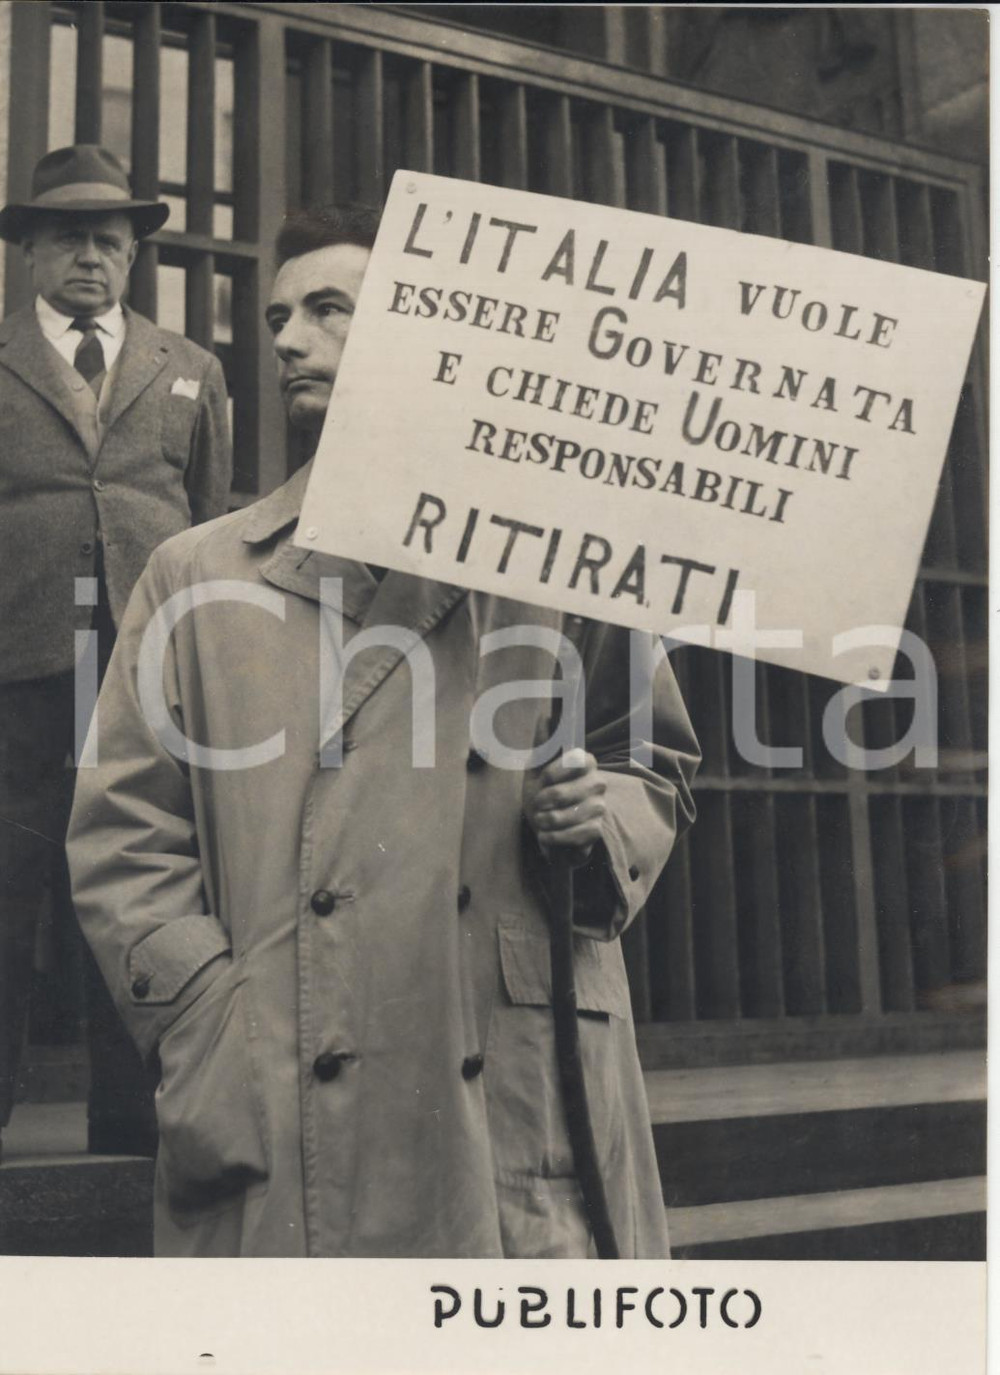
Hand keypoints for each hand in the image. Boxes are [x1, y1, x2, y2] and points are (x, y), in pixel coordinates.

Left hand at [523, 747, 606, 865]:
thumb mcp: (535, 770)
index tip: (542, 781)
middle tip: (537, 805)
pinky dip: (553, 837)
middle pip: (563, 792)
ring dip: (545, 821)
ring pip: (565, 816)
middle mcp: (597, 783)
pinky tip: (546, 836)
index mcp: (585, 762)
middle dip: (541, 802)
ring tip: (541, 821)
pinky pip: (572, 835)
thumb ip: (541, 745)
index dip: (552, 773)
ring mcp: (599, 807)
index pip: (575, 760)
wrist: (546, 829)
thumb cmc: (542, 796)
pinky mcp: (596, 830)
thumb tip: (544, 717)